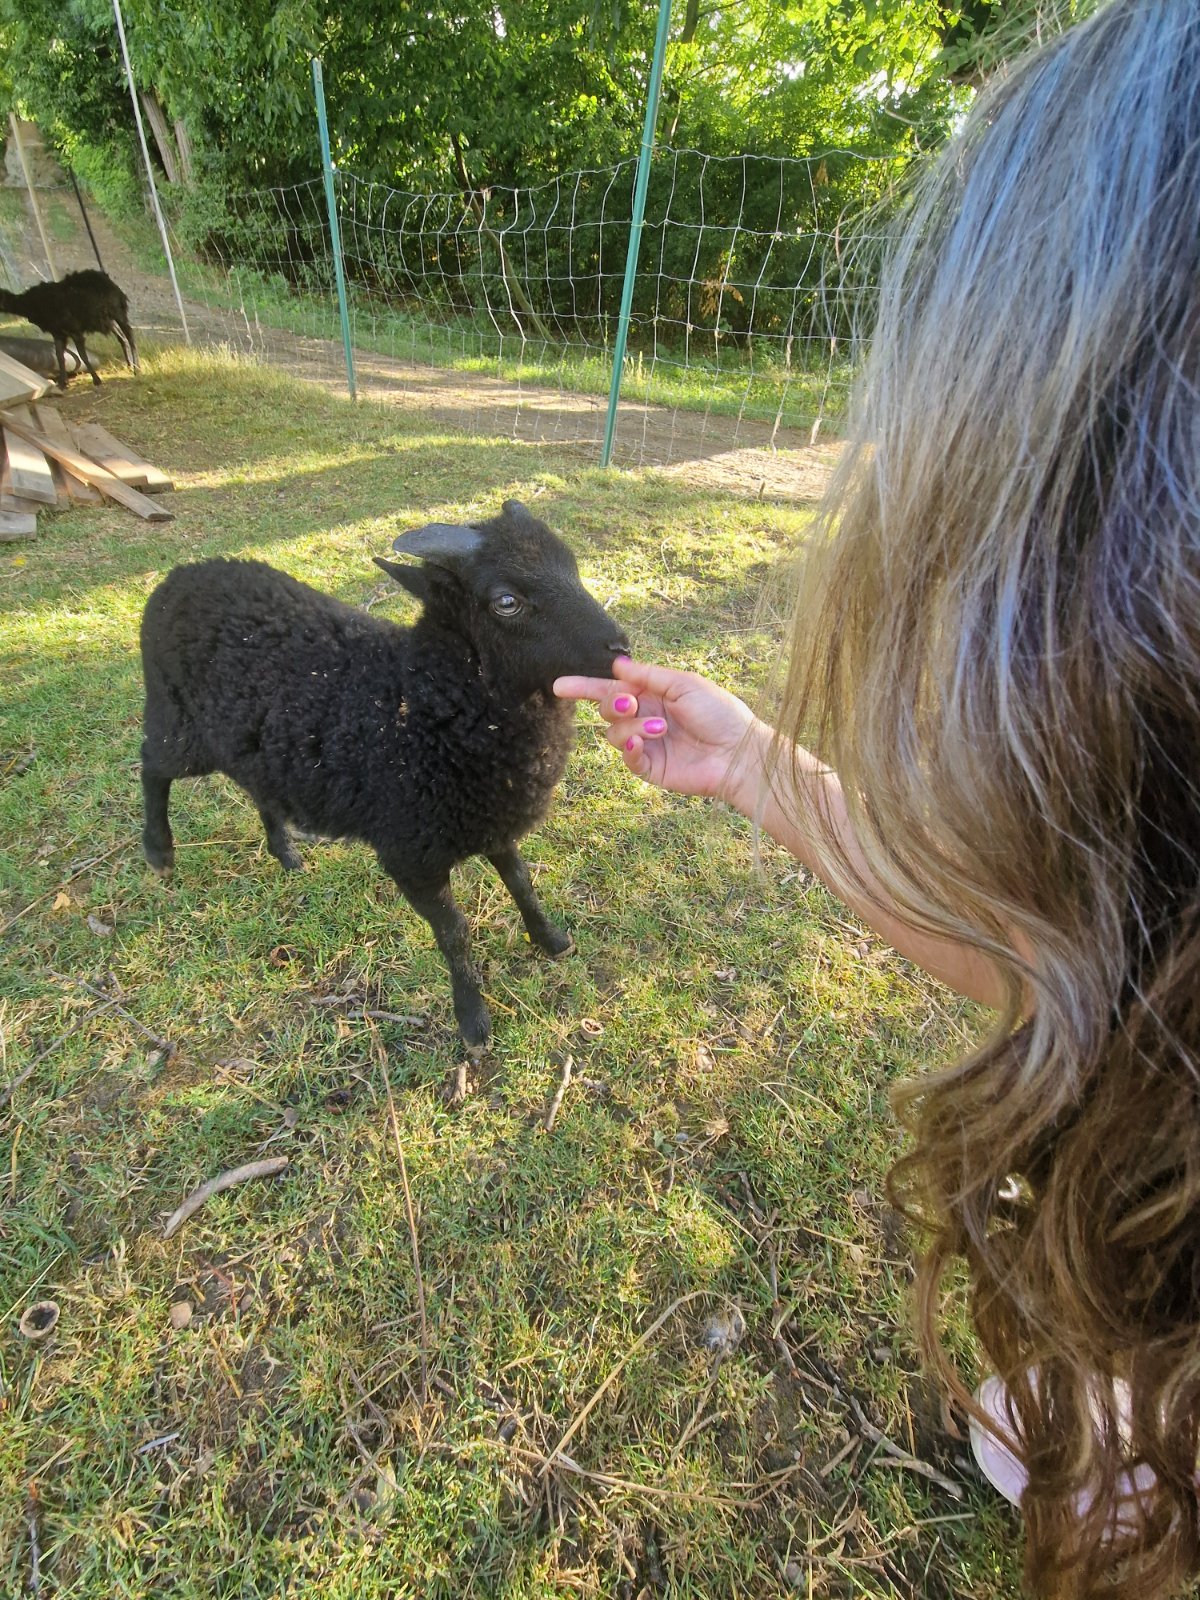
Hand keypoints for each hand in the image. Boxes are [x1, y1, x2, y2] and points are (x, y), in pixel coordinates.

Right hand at [553, 657, 769, 804]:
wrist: (738, 753)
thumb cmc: (720, 713)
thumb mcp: (684, 684)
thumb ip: (648, 676)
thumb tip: (617, 666)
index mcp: (654, 694)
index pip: (613, 688)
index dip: (585, 686)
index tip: (560, 685)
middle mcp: (645, 717)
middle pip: (606, 709)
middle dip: (612, 704)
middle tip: (630, 704)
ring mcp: (646, 743)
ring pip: (613, 733)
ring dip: (631, 726)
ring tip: (660, 728)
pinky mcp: (649, 767)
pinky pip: (626, 757)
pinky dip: (629, 748)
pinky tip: (642, 742)